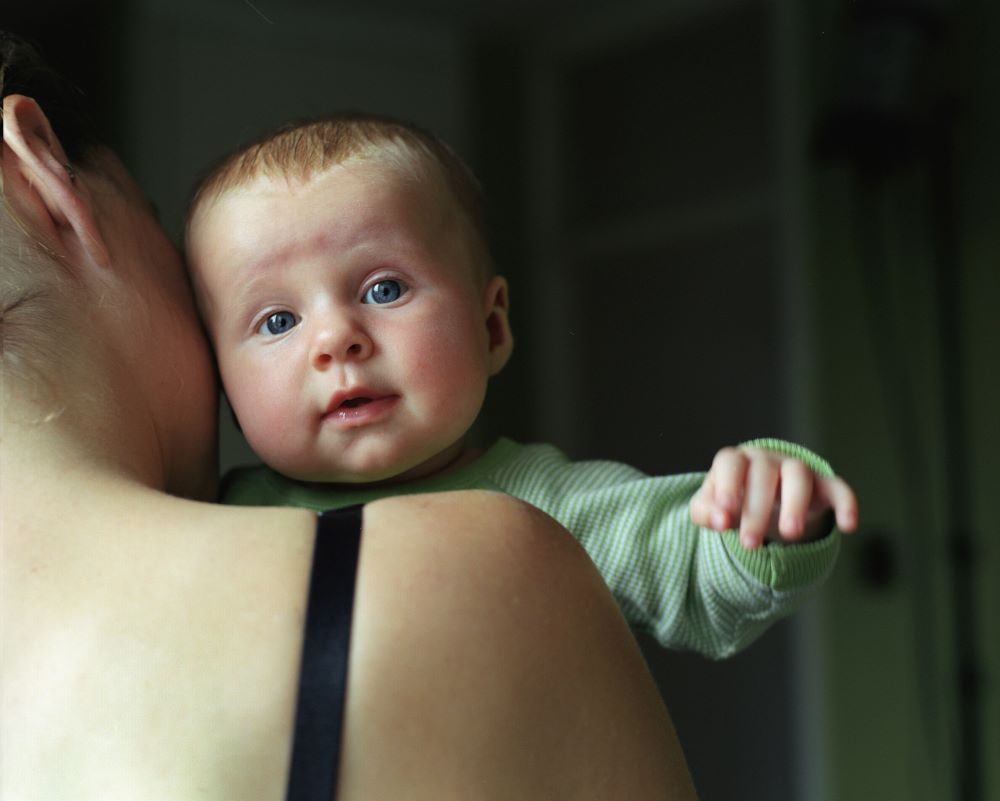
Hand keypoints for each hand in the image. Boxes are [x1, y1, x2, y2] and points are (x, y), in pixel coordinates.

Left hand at [689, 446, 858, 549]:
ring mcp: (797, 470)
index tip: (724, 519)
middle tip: (750, 545)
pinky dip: (847, 503)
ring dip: (795, 504)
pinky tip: (848, 526)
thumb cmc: (732, 501)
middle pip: (763, 475)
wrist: (762, 499)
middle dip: (756, 511)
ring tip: (789, 535)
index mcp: (736, 461)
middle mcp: (767, 460)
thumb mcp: (710, 509)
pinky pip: (839, 488)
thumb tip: (719, 520)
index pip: (730, 464)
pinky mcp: (824, 486)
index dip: (727, 488)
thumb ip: (706, 513)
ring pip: (799, 475)